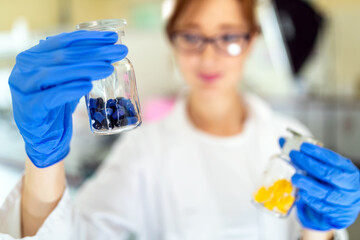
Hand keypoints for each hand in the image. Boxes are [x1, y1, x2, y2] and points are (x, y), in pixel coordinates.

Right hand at [9, 30, 127, 167]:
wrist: (43, 136)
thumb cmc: (56, 105)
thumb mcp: (68, 81)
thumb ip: (79, 64)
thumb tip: (108, 49)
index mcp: (34, 56)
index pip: (63, 42)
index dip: (89, 38)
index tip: (112, 38)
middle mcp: (26, 68)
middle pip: (64, 56)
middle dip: (95, 53)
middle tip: (118, 52)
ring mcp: (25, 88)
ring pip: (56, 73)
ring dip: (85, 69)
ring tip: (108, 68)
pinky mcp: (30, 108)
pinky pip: (51, 97)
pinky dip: (70, 90)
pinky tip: (87, 86)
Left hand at [279, 138, 359, 230]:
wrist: (343, 206)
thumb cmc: (331, 182)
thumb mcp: (324, 166)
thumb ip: (306, 155)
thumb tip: (282, 140)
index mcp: (347, 169)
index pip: (333, 159)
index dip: (317, 152)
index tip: (303, 146)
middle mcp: (349, 184)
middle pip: (328, 174)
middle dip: (309, 164)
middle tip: (294, 156)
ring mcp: (344, 200)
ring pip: (325, 192)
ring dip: (308, 184)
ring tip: (294, 177)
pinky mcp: (338, 213)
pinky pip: (322, 206)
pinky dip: (311, 199)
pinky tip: (302, 192)